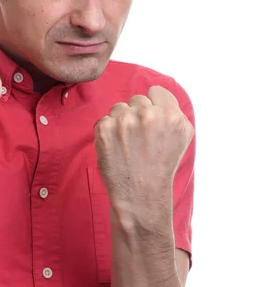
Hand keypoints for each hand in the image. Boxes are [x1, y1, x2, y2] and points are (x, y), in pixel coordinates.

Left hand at [94, 85, 193, 213]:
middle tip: (140, 139)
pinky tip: (116, 149)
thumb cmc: (161, 165)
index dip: (154, 106)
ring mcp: (124, 121)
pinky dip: (107, 133)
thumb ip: (173, 110)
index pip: (156, 91)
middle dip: (137, 115)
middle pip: (136, 99)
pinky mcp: (104, 129)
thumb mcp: (182, 135)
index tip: (151, 123)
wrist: (140, 194)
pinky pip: (104, 120)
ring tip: (128, 145)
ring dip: (121, 122)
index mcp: (171, 115)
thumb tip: (156, 93)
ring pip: (118, 108)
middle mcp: (148, 115)